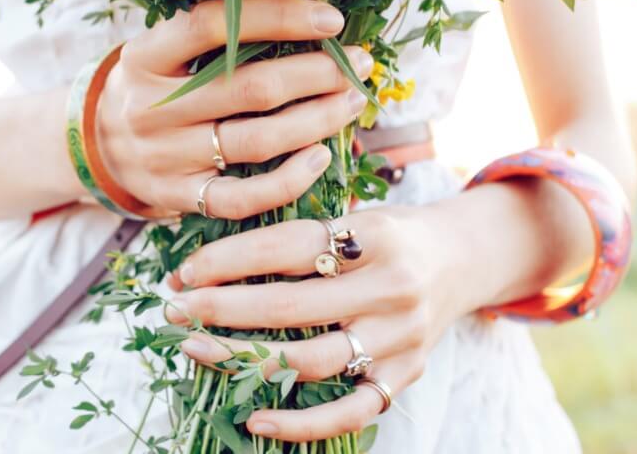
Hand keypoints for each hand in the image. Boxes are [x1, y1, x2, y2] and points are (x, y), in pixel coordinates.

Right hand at [97, 0, 372, 217]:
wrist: (96, 148)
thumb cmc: (150, 89)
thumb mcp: (161, 53)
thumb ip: (213, 39)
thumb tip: (307, 21)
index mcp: (145, 57)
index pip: (213, 25)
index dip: (278, 18)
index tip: (330, 20)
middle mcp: (150, 107)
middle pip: (249, 88)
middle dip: (317, 73)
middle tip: (357, 64)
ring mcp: (164, 158)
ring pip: (256, 141)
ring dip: (316, 120)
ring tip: (350, 102)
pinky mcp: (178, 198)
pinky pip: (242, 197)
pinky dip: (288, 180)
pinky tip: (320, 157)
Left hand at [163, 208, 476, 441]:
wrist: (462, 259)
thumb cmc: (390, 234)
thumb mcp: (355, 215)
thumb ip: (299, 236)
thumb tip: (211, 260)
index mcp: (375, 236)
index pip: (286, 248)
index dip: (228, 260)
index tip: (184, 271)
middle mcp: (391, 289)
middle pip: (291, 307)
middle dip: (220, 309)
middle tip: (174, 308)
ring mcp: (401, 339)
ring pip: (311, 361)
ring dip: (242, 358)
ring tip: (193, 346)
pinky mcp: (405, 376)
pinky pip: (351, 411)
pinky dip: (302, 422)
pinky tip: (255, 417)